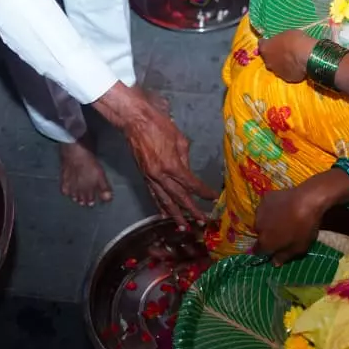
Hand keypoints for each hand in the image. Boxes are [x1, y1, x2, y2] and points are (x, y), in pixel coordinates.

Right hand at [95, 85, 215, 225]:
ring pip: (164, 200)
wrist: (136, 122)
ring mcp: (150, 177)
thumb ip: (185, 159)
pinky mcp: (144, 176)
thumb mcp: (180, 140)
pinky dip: (159, 205)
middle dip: (191, 210)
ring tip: (184, 226)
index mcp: (172, 165)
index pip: (191, 184)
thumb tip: (188, 172)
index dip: (203, 192)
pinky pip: (153, 194)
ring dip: (175, 215)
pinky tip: (164, 214)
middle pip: (179, 197)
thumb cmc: (160, 126)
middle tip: (202, 221)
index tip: (213, 198)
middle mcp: (161, 175)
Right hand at [255, 171, 348, 264]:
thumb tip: (274, 263)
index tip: (273, 249)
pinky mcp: (266, 197)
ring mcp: (260, 210)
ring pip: (262, 219)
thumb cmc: (304, 227)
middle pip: (260, 234)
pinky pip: (266, 206)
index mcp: (265, 242)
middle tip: (282, 231)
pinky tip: (284, 206)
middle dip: (268, 234)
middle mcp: (258, 227)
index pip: (258, 251)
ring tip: (283, 217)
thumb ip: (284, 256)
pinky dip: (272, 208)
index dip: (265, 251)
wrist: (307, 200)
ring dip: (268, 221)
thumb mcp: (299, 248)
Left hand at [258, 31, 318, 83]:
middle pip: (267, 57)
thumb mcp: (286, 34)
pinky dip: (289, 69)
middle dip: (272, 54)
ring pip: (276, 66)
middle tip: (282, 50)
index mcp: (265, 48)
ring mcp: (276, 71)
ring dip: (280, 63)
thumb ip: (280, 39)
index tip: (272, 41)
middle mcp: (267, 62)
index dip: (267, 42)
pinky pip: (286, 73)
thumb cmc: (296, 41)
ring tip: (290, 60)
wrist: (308, 57)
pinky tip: (296, 66)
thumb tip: (280, 41)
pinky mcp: (286, 78)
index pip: (261, 44)